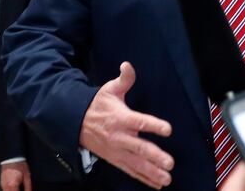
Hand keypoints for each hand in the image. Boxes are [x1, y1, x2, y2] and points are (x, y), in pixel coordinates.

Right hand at [1, 161, 31, 190]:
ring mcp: (3, 184)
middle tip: (20, 189)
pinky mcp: (1, 182)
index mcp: (13, 185)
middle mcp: (6, 185)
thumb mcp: (27, 176)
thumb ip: (28, 187)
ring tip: (18, 188)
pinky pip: (5, 189)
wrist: (11, 157)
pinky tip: (14, 187)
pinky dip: (10, 190)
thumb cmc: (19, 164)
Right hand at [79, 62, 173, 188]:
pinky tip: (157, 184)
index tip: (168, 129)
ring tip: (167, 178)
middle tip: (169, 162)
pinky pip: (130, 171)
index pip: (139, 121)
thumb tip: (128, 65)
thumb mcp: (109, 90)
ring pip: (136, 164)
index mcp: (120, 118)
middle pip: (139, 147)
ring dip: (152, 172)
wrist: (75, 122)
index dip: (153, 125)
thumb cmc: (97, 105)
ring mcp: (116, 150)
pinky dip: (143, 178)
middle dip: (154, 156)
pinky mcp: (114, 159)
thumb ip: (124, 79)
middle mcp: (119, 136)